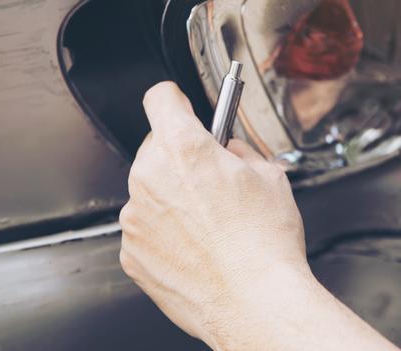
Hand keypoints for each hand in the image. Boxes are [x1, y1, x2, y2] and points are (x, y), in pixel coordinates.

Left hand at [118, 82, 309, 347]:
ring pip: (150, 190)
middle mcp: (150, 178)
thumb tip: (227, 151)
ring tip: (209, 223)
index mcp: (184, 149)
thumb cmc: (264, 245)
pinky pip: (145, 228)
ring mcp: (136, 217)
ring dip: (172, 197)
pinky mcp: (131, 252)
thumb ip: (238, 151)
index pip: (161, 99)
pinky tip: (197, 246)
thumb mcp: (269, 175)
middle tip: (212, 180)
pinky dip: (165, 232)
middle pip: (156, 148)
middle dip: (181, 157)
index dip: (175, 100)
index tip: (180, 106)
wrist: (255, 302)